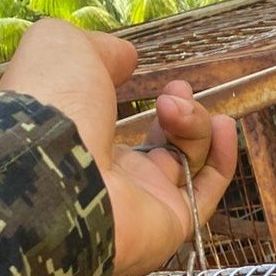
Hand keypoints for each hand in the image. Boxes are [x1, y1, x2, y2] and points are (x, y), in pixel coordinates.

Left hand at [0, 18, 239, 275]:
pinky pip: (205, 195)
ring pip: (186, 161)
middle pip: (160, 145)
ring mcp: (140, 205)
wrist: (53, 172)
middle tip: (174, 92)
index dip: (135, 94)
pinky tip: (225, 126)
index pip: (113, 123)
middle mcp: (109, 177)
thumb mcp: (62, 49)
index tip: (138, 68)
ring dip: (194, 123)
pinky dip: (222, 160)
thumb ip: (99, 49)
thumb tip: (126, 57)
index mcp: (78, 141)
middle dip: (177, 110)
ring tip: (175, 106)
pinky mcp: (169, 226)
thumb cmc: (50, 108)